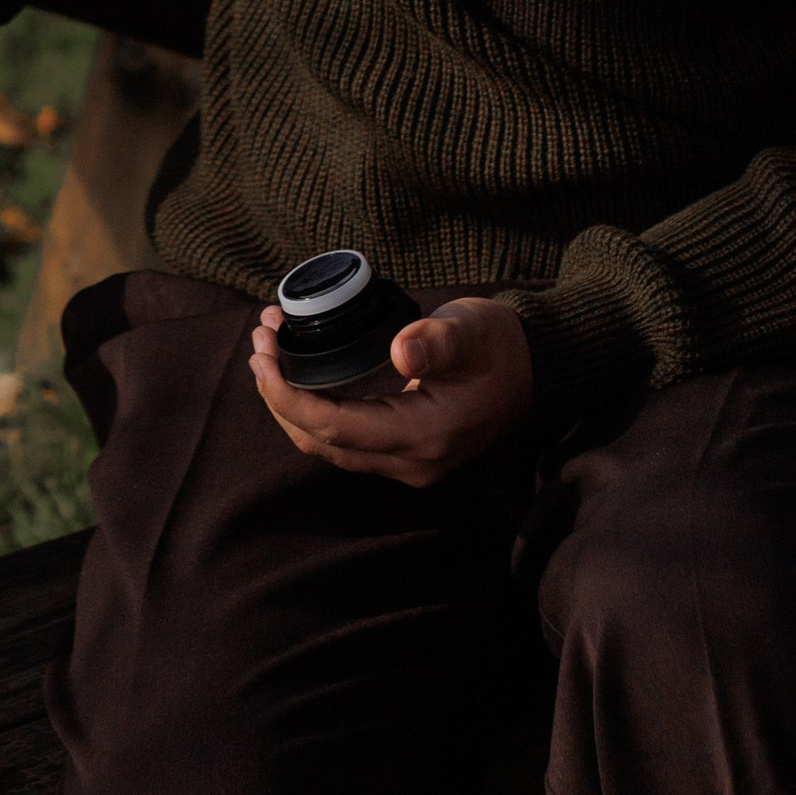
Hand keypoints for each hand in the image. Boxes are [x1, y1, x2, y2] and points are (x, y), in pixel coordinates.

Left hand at [247, 295, 532, 487]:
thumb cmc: (500, 345)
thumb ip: (438, 341)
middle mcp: (411, 462)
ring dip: (293, 403)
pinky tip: (301, 372)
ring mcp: (408, 463)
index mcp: (423, 435)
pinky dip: (314, 410)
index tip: (262, 355)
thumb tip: (402, 351)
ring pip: (329, 446)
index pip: (333, 428)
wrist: (535, 371)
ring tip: (271, 351)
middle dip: (279, 395)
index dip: (286, 396)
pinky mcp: (405, 452)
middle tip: (260, 341)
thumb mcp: (472, 331)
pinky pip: (345, 441)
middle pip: (321, 443)